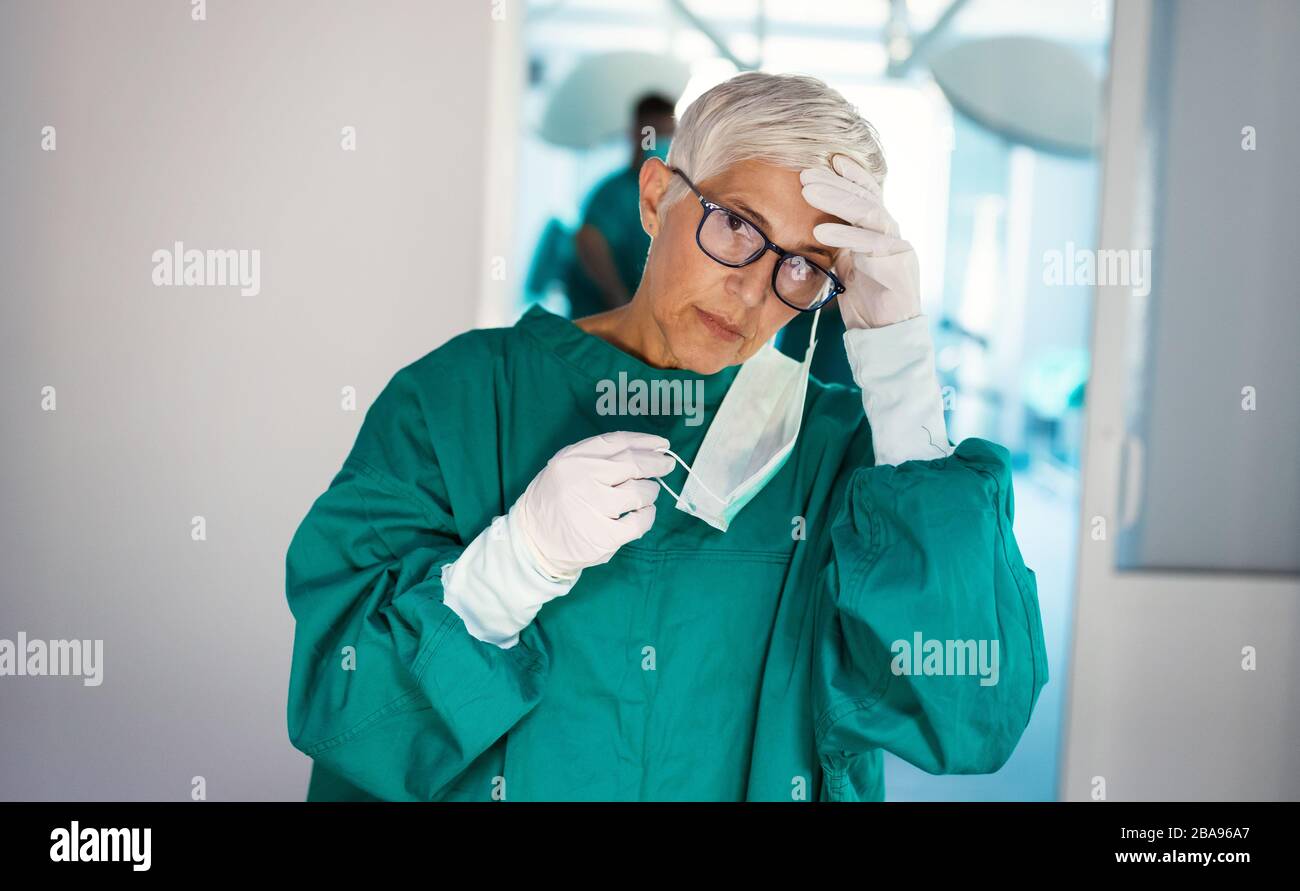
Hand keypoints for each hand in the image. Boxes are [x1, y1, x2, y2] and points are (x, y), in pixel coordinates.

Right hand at [517, 431, 673, 578]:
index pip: (618, 442)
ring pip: (640, 493)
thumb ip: (601, 455)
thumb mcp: (567, 466)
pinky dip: (647, 515)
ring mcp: (593, 510)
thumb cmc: (557, 498)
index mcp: (573, 460)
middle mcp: (582, 481)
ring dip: (650, 491)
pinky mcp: (603, 537)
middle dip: (657, 464)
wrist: (533, 539)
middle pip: (633, 465)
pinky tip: (643, 513)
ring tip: (645, 493)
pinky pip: (640, 522)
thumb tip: (651, 446)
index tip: (662, 444)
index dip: (645, 441)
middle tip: (666, 465)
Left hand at [800, 154, 920, 328]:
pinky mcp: (898, 264)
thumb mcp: (844, 264)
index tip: (828, 159)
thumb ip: (838, 242)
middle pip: (865, 196)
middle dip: (835, 182)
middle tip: (806, 173)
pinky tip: (821, 232)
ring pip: (869, 212)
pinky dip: (845, 235)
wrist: (886, 333)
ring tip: (810, 192)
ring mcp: (897, 246)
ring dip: (838, 200)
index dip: (849, 174)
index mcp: (878, 230)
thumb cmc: (864, 299)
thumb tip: (812, 224)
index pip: (866, 193)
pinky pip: (870, 243)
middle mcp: (890, 233)